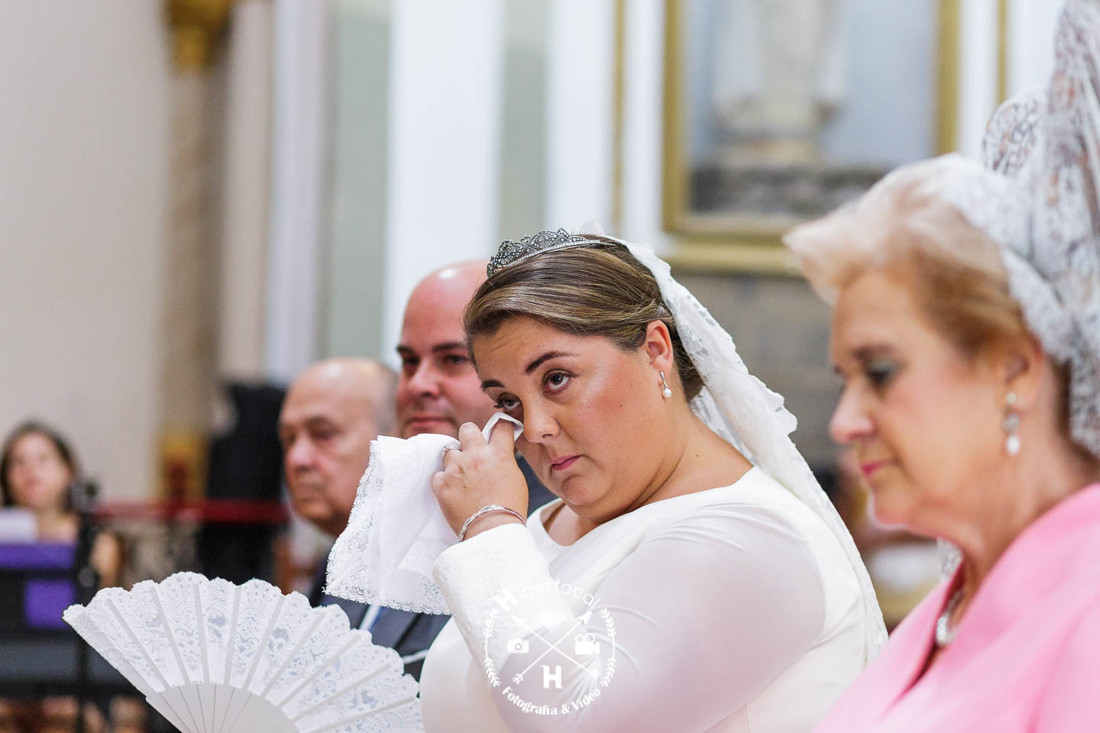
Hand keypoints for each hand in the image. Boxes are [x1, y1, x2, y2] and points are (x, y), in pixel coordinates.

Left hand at [431, 420, 528, 538]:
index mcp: (498, 454)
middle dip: (469, 436)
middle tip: (473, 450)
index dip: (499, 428)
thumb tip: (499, 455)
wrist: (492, 531)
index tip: (497, 432)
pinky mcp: (441, 483)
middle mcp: (475, 456)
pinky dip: (444, 481)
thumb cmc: (509, 509)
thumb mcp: (516, 479)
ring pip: (449, 451)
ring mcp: (456, 468)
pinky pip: (438, 474)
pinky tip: (453, 491)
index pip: (500, 426)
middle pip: (467, 428)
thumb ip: (504, 461)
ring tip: (462, 476)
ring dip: (455, 460)